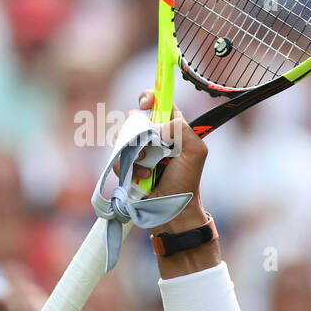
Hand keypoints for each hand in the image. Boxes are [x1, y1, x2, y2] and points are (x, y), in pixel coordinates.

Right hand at [130, 90, 209, 232]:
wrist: (171, 212)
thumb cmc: (187, 183)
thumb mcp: (195, 153)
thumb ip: (182, 130)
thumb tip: (157, 124)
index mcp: (173, 130)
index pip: (160, 104)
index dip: (150, 98)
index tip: (145, 104)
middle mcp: (154, 137)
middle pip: (135, 117)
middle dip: (139, 131)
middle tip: (150, 147)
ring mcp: (138, 151)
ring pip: (122, 136)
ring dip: (134, 153)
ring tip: (147, 169)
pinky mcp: (125, 165)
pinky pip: (115, 156)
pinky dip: (126, 167)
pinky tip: (140, 178)